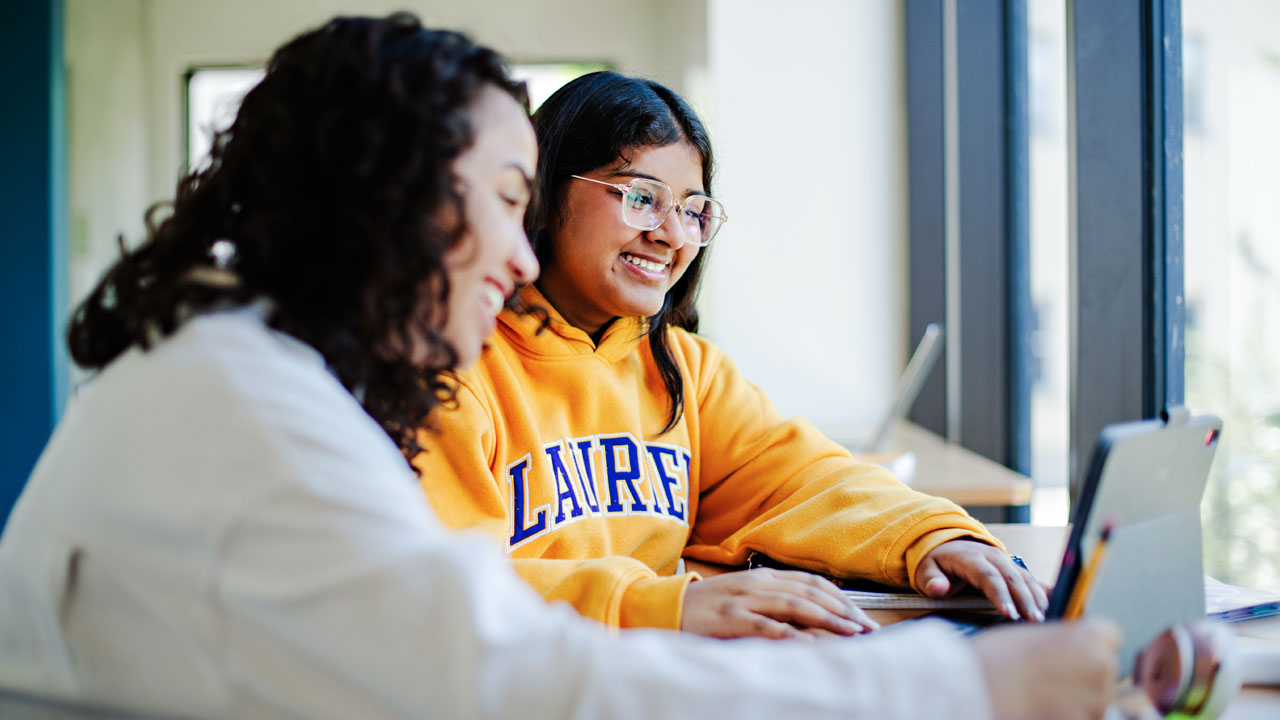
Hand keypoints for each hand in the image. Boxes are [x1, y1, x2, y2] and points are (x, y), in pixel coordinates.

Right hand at [680, 568, 878, 639]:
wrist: (666, 607)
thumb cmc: (710, 608)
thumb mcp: (747, 600)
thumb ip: (776, 606)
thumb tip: (814, 621)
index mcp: (764, 577)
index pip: (813, 583)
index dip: (842, 598)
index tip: (864, 617)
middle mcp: (758, 584)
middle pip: (811, 593)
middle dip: (844, 611)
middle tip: (869, 629)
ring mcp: (744, 600)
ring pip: (795, 605)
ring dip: (827, 619)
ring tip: (851, 633)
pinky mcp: (730, 619)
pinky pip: (765, 626)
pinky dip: (790, 634)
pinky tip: (810, 643)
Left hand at [915, 539, 1048, 621]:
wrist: (948, 544)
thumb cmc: (937, 562)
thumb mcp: (926, 569)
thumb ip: (931, 580)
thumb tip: (937, 588)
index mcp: (972, 558)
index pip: (988, 577)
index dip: (1000, 594)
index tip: (1008, 613)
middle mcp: (993, 557)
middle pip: (1012, 579)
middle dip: (1025, 600)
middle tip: (1033, 621)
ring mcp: (1006, 562)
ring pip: (1026, 579)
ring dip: (1037, 598)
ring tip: (1044, 619)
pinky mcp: (1014, 569)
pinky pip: (1031, 580)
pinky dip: (1043, 592)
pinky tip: (1056, 604)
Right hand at [971, 620, 1120, 719]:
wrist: (976, 689)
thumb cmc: (997, 658)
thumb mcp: (1034, 634)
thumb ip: (1063, 640)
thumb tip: (1075, 650)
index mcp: (1091, 634)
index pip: (1110, 637)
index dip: (1088, 645)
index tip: (1073, 653)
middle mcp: (1102, 664)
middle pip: (1104, 669)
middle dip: (1084, 675)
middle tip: (1051, 678)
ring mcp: (1097, 699)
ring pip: (1095, 698)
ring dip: (1077, 699)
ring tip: (1043, 696)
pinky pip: (1081, 716)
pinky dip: (1066, 715)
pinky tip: (1042, 708)